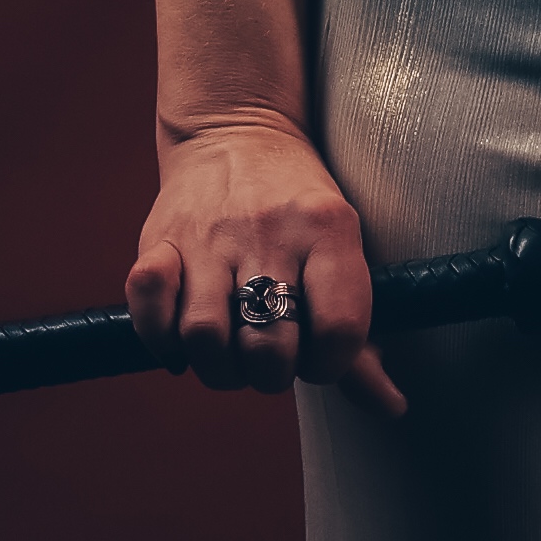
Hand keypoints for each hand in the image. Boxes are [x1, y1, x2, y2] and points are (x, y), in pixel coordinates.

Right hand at [128, 105, 407, 412]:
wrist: (236, 131)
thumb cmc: (302, 211)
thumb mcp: (342, 253)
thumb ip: (360, 337)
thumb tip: (392, 409)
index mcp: (330, 228)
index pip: (339, 329)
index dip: (329, 366)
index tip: (319, 359)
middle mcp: (269, 230)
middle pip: (269, 346)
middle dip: (271, 376)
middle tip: (271, 362)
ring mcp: (209, 235)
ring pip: (204, 336)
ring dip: (218, 368)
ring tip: (230, 356)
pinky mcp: (158, 238)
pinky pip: (149, 302)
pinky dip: (161, 337)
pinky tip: (182, 339)